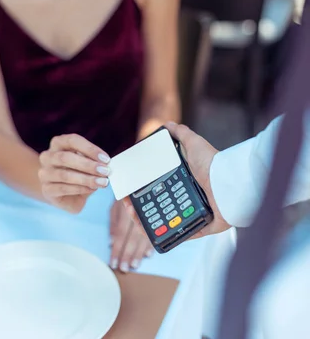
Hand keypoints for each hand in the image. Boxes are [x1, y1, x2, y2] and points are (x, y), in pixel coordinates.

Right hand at [39, 134, 109, 213]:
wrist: (62, 192)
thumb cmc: (78, 172)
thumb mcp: (86, 163)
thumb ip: (93, 161)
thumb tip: (106, 164)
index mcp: (58, 143)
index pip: (72, 140)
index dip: (89, 149)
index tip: (106, 159)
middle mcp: (47, 156)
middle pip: (65, 157)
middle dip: (88, 165)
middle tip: (105, 171)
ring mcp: (44, 173)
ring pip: (64, 175)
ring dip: (86, 179)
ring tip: (101, 182)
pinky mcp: (46, 189)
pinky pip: (63, 188)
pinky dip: (80, 189)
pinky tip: (91, 188)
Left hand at [109, 200, 153, 272]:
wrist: (140, 180)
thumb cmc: (126, 194)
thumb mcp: (116, 205)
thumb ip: (113, 223)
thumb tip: (111, 242)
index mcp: (126, 210)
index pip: (120, 234)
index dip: (117, 249)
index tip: (113, 262)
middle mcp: (138, 213)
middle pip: (132, 238)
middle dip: (127, 254)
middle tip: (124, 268)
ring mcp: (148, 215)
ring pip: (143, 237)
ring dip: (138, 253)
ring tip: (134, 264)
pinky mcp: (156, 217)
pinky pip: (154, 232)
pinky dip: (150, 244)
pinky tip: (148, 254)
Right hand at [123, 122, 229, 239]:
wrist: (230, 185)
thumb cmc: (213, 163)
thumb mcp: (194, 143)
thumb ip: (181, 133)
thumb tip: (168, 124)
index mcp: (185, 180)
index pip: (159, 186)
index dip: (143, 189)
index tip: (130, 191)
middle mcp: (188, 197)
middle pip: (160, 205)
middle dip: (142, 208)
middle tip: (130, 207)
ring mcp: (193, 212)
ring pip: (167, 221)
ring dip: (150, 223)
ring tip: (136, 219)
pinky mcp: (200, 227)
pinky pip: (181, 235)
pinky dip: (167, 237)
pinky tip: (152, 234)